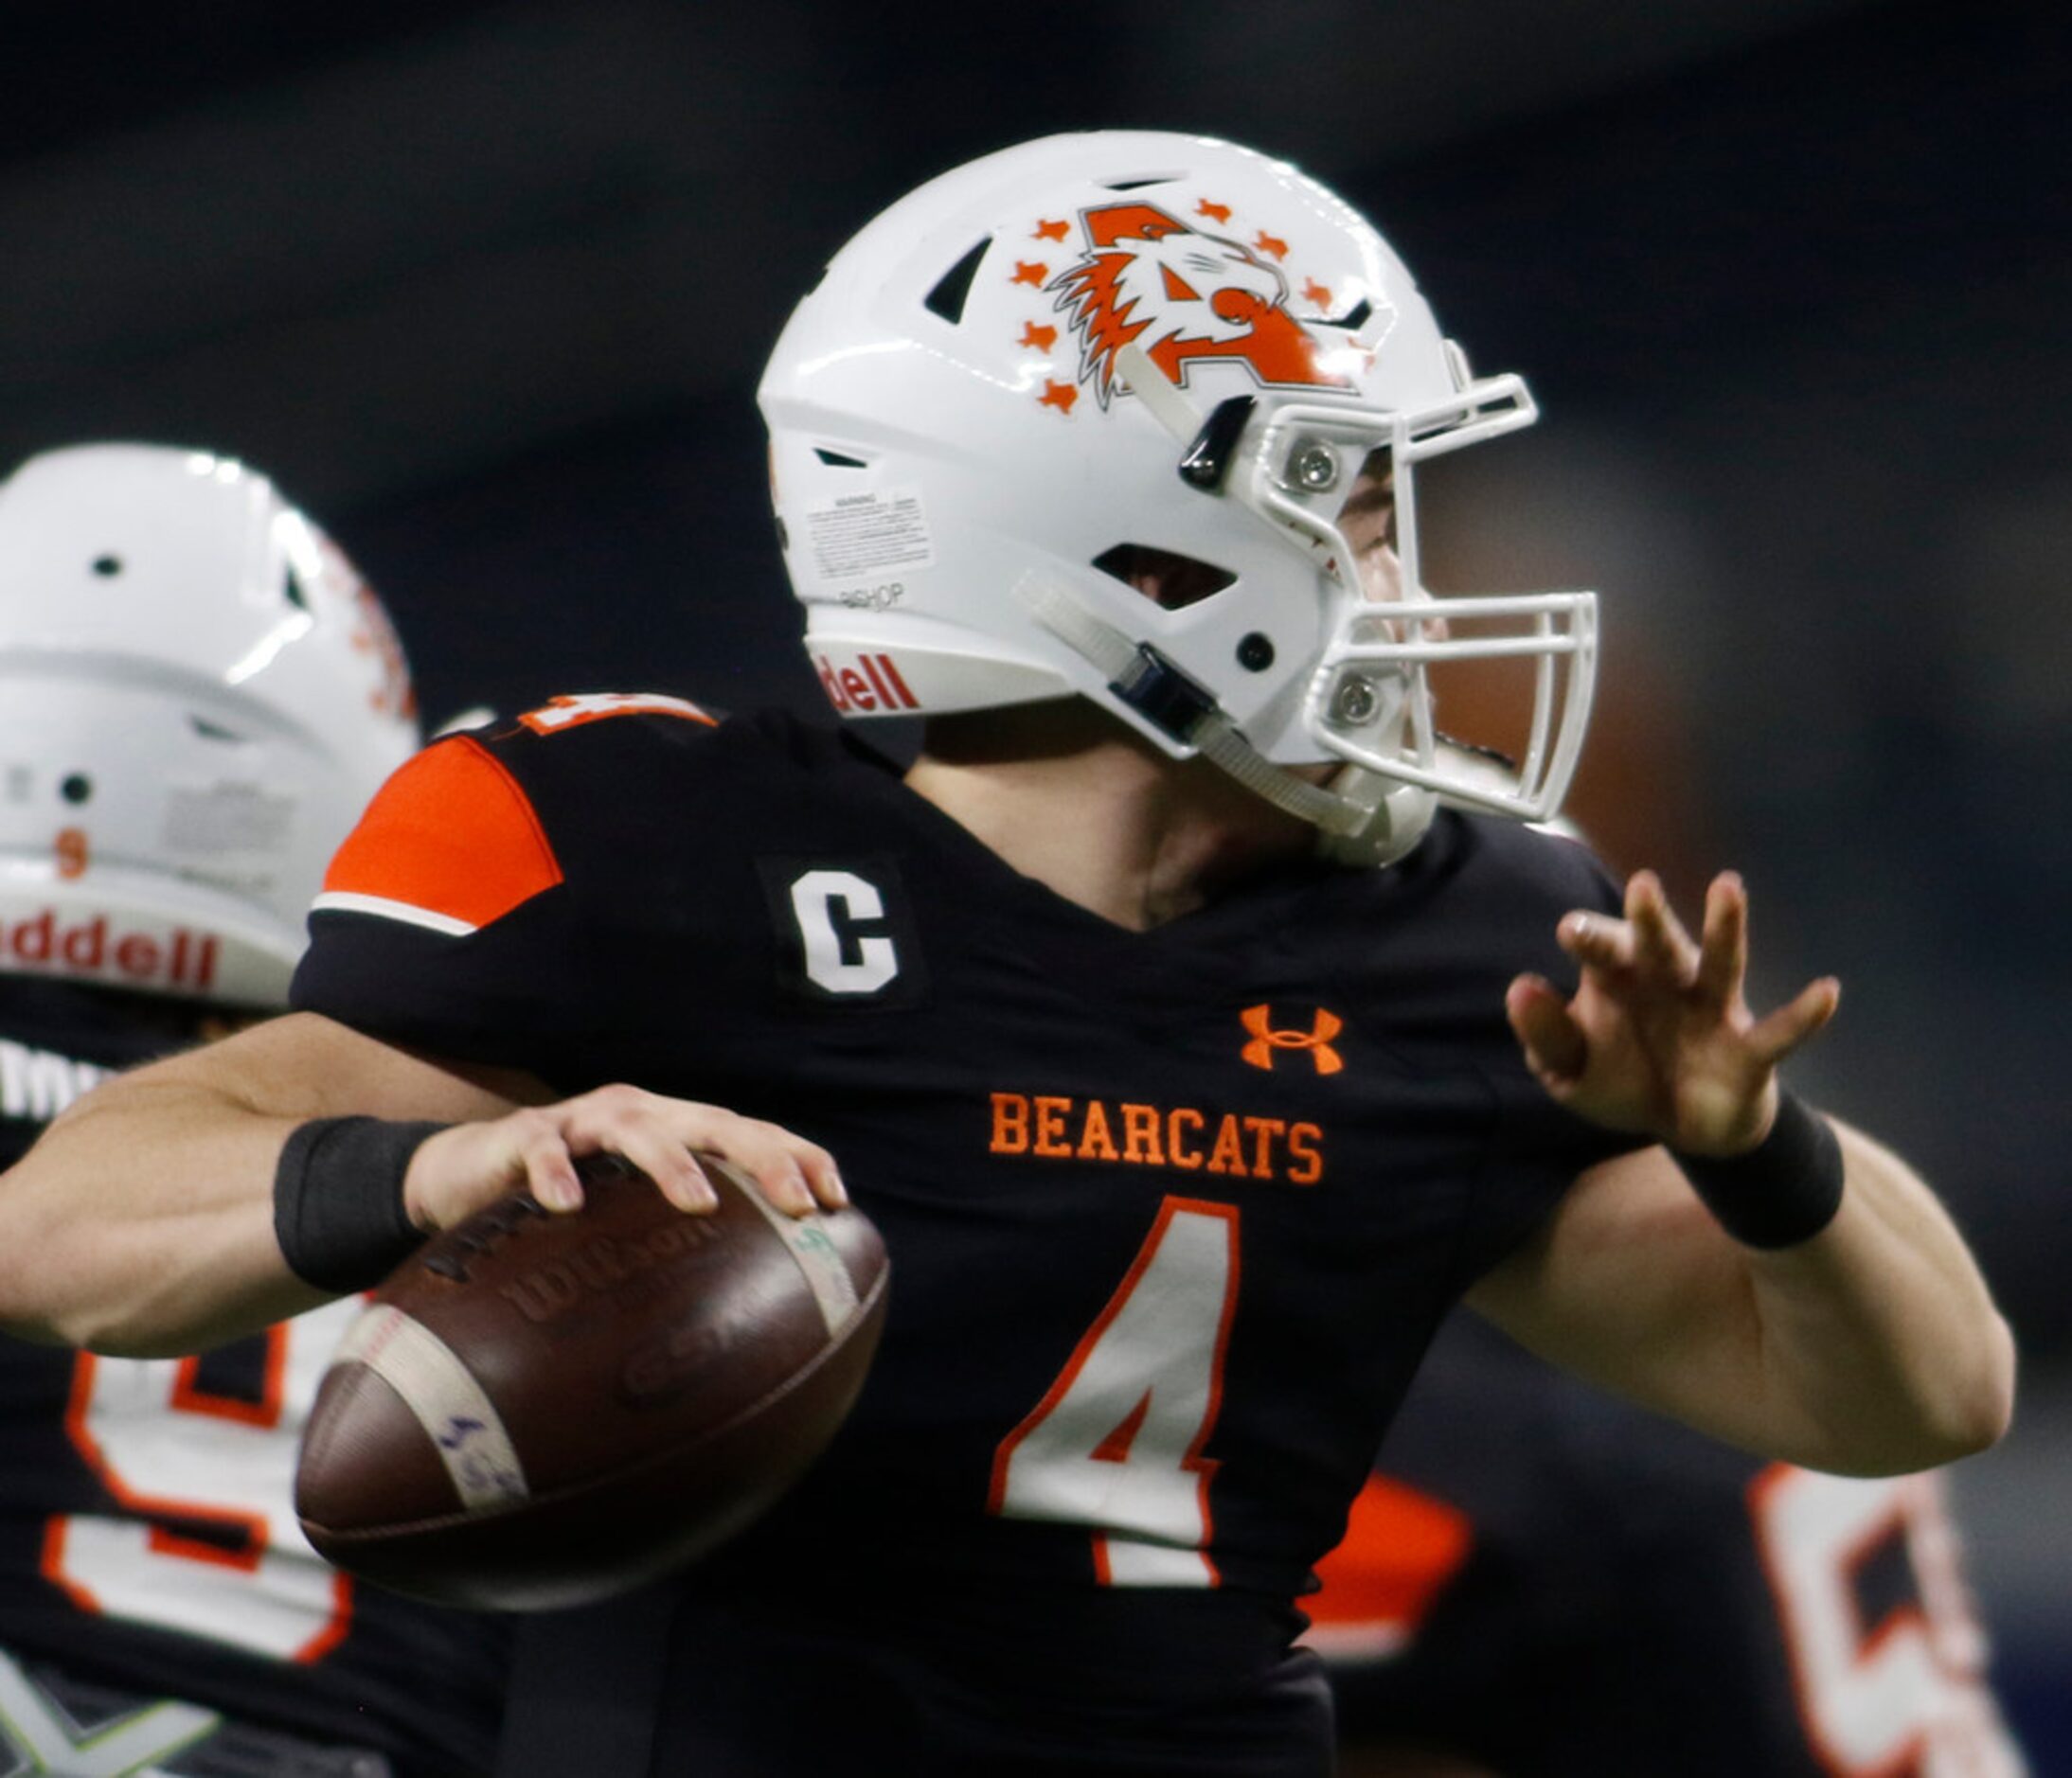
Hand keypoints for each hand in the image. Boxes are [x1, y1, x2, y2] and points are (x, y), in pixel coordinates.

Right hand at [402, 1085, 845, 1230]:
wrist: (465, 1174)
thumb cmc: (568, 1206)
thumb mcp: (629, 1218)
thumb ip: (679, 1243)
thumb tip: (749, 1316)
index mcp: (676, 1129)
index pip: (750, 1133)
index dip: (798, 1157)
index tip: (838, 1199)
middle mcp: (640, 1114)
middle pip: (715, 1124)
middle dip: (763, 1158)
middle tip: (797, 1203)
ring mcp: (583, 1121)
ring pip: (640, 1129)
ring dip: (673, 1163)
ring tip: (702, 1202)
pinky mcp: (524, 1135)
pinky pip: (543, 1149)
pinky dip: (555, 1173)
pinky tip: (567, 1205)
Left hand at [1504, 870, 1839, 1154]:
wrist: (1683, 1127)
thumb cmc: (1623, 1080)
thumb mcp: (1570, 1072)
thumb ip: (1546, 1035)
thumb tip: (1520, 987)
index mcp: (1619, 979)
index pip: (1601, 949)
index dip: (1588, 938)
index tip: (1569, 931)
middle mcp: (1668, 982)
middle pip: (1657, 943)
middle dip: (1650, 917)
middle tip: (1641, 885)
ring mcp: (1712, 1010)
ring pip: (1720, 963)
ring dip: (1724, 927)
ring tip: (1728, 886)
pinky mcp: (1749, 1049)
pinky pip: (1780, 1031)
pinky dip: (1805, 1014)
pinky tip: (1828, 991)